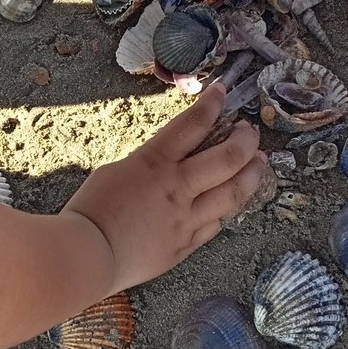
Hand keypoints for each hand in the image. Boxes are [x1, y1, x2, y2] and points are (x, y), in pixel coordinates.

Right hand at [64, 83, 265, 291]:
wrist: (87, 255)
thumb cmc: (91, 210)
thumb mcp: (117, 170)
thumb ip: (149, 163)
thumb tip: (167, 161)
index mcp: (155, 163)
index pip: (192, 125)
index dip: (211, 104)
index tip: (221, 92)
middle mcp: (178, 188)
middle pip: (227, 158)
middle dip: (245, 140)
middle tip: (250, 133)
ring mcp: (186, 219)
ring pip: (233, 194)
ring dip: (252, 175)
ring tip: (260, 164)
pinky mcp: (186, 245)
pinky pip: (215, 225)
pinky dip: (226, 209)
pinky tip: (232, 202)